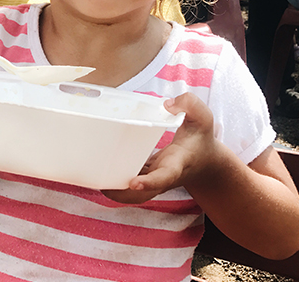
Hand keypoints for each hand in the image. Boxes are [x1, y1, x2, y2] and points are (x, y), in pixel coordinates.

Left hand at [101, 93, 219, 203]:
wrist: (205, 163)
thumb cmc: (200, 139)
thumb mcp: (202, 119)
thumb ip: (190, 106)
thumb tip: (168, 104)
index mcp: (178, 164)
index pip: (164, 176)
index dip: (150, 182)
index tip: (134, 182)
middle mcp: (164, 177)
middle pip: (143, 194)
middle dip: (122, 194)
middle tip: (100, 185)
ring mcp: (155, 181)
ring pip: (134, 194)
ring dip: (115, 191)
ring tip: (93, 179)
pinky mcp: (148, 178)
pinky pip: (131, 186)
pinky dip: (117, 183)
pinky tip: (99, 170)